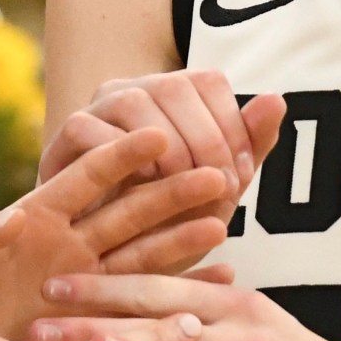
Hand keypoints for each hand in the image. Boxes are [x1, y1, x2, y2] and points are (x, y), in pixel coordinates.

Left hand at [0, 127, 230, 339]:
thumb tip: (6, 218)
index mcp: (31, 220)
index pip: (83, 178)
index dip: (120, 155)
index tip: (159, 130)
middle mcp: (65, 251)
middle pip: (127, 212)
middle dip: (171, 192)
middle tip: (220, 174)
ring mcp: (79, 290)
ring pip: (141, 260)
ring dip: (181, 242)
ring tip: (223, 222)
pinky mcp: (83, 333)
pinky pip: (134, 315)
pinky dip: (172, 303)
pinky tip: (208, 292)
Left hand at [31, 273, 340, 340]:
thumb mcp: (247, 318)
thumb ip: (193, 303)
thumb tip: (125, 277)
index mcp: (235, 304)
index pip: (160, 287)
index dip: (104, 285)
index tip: (52, 284)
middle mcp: (245, 340)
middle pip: (163, 325)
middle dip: (99, 323)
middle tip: (40, 325)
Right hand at [39, 73, 287, 265]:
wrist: (107, 259)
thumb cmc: (167, 218)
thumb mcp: (216, 185)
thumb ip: (248, 144)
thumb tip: (277, 99)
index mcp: (172, 93)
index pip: (208, 81)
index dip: (232, 125)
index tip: (241, 176)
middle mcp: (132, 90)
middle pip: (175, 87)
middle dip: (205, 140)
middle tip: (219, 189)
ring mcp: (94, 109)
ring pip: (135, 103)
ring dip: (168, 148)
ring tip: (184, 189)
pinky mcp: (63, 139)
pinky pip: (90, 132)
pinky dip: (120, 157)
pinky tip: (143, 188)